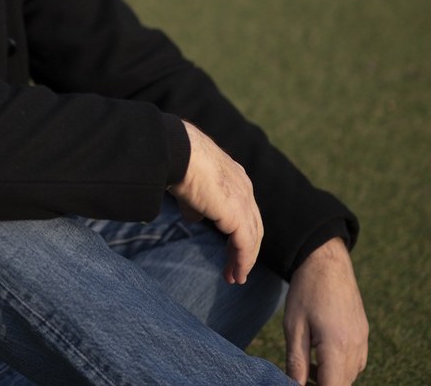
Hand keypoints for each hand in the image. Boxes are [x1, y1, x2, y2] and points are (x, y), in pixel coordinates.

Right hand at [167, 120, 262, 283]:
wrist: (178, 152)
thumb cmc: (177, 161)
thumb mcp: (189, 184)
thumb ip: (195, 202)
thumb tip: (195, 218)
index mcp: (235, 177)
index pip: (243, 209)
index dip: (237, 231)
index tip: (230, 249)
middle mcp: (244, 188)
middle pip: (252, 226)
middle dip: (244, 250)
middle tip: (236, 269)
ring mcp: (244, 202)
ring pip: (252, 238)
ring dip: (244, 261)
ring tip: (235, 278)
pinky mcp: (238, 216)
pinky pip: (245, 246)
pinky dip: (243, 262)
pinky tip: (236, 275)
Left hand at [284, 237, 367, 384]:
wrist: (326, 262)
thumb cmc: (306, 291)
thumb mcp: (294, 327)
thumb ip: (296, 362)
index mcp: (338, 346)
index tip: (302, 383)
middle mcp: (356, 346)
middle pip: (343, 383)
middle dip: (323, 384)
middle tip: (301, 374)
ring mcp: (363, 340)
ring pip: (351, 374)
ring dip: (332, 377)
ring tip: (309, 363)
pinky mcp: (364, 333)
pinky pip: (356, 361)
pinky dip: (341, 365)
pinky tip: (322, 353)